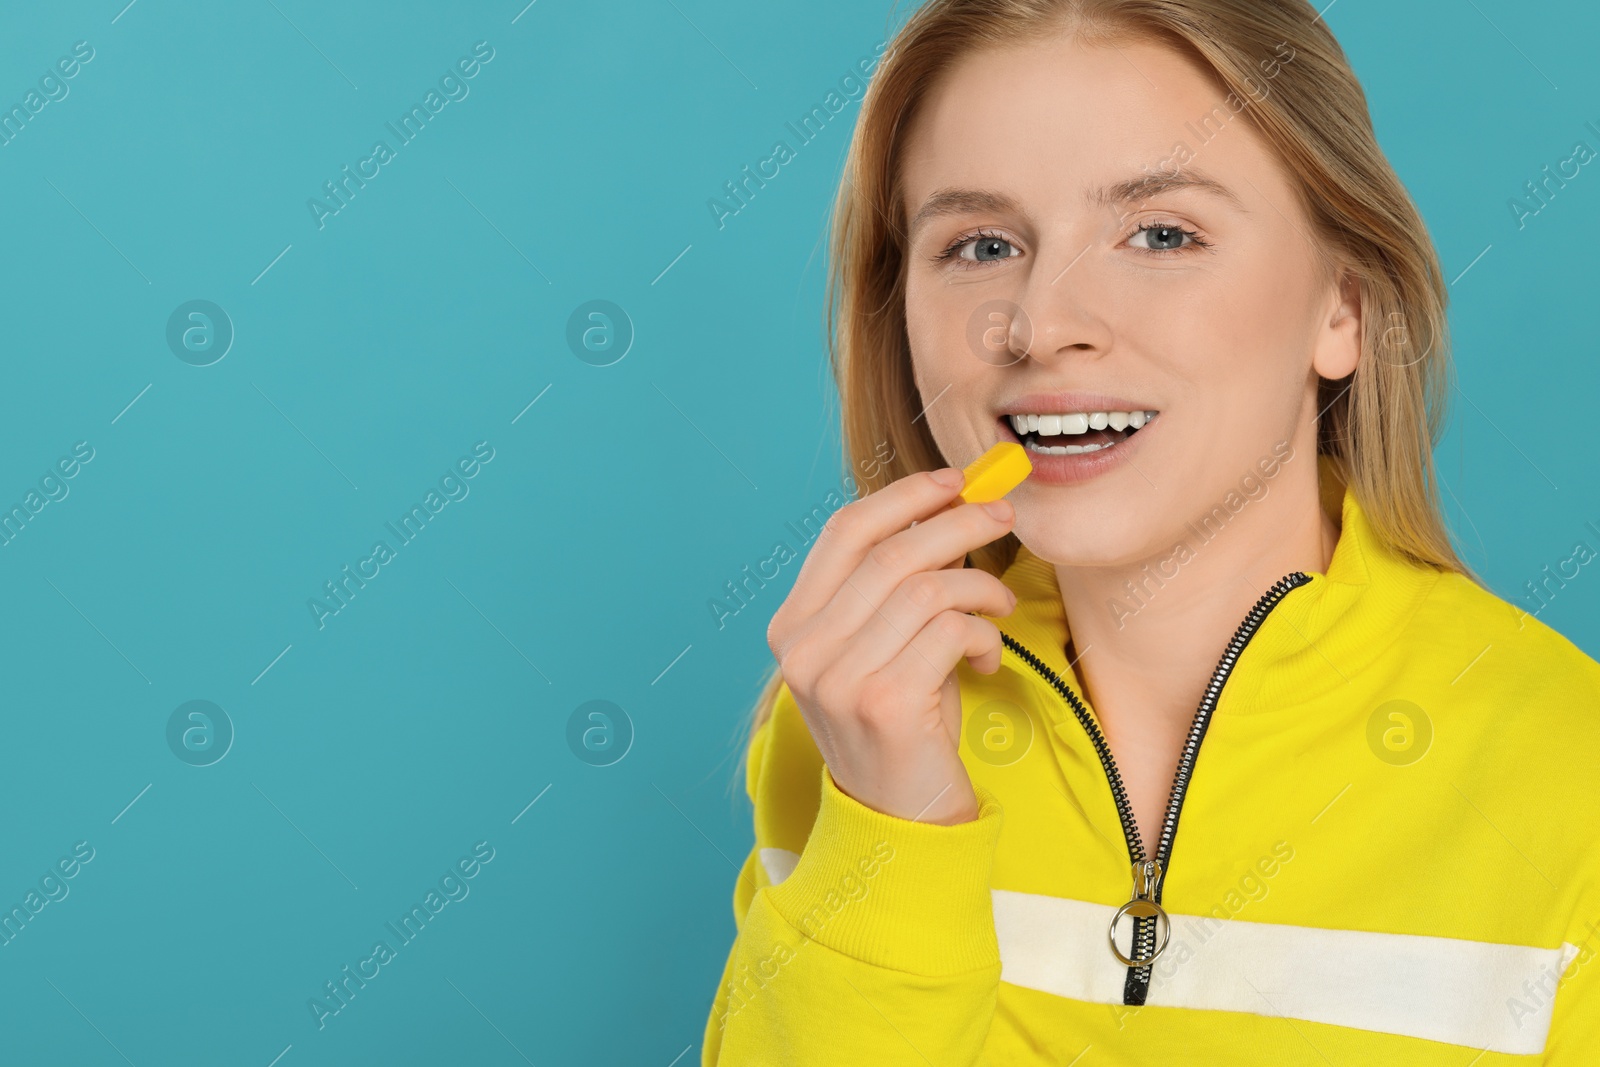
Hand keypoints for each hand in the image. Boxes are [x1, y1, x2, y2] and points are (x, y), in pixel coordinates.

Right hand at [766, 467, 1017, 824]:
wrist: (901, 822)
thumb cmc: (902, 727)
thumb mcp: (881, 649)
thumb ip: (893, 590)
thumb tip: (949, 509)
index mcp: (793, 627)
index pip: (844, 532)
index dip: (903, 497)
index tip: (954, 482)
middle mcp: (804, 649)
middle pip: (891, 552)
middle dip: (957, 522)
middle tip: (1003, 516)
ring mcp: (838, 678)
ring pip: (926, 588)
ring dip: (980, 587)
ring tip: (1001, 607)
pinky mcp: (884, 702)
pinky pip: (951, 630)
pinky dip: (985, 634)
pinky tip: (988, 660)